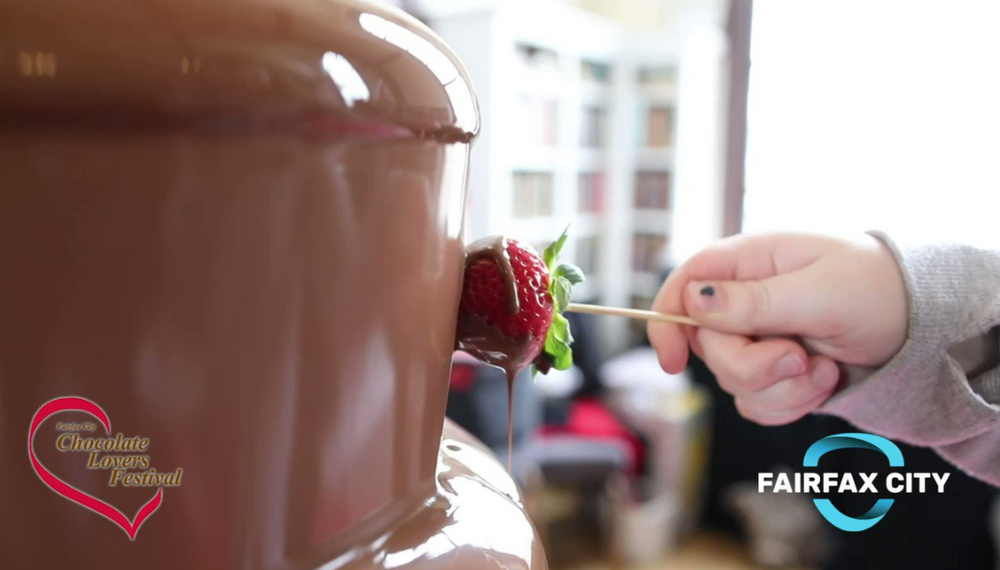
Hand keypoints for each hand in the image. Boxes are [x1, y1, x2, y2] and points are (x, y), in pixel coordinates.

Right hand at [648, 232, 907, 424]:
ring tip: (823, 367)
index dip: (667, 321)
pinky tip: (822, 380)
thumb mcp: (819, 292)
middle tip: (797, 357)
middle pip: (707, 347)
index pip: (684, 284)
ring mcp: (757, 337)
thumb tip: (694, 300)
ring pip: (731, 382)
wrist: (920, 326)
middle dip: (752, 365)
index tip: (674, 362)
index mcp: (749, 262)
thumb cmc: (876, 288)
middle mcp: (744, 300)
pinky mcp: (773, 372)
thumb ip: (755, 301)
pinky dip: (790, 403)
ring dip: (780, 387)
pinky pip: (756, 403)